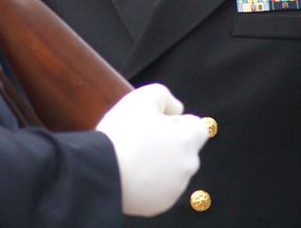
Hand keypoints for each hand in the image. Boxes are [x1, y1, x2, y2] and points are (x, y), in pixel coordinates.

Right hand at [96, 84, 209, 216]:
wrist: (101, 171)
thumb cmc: (123, 132)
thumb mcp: (142, 97)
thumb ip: (165, 96)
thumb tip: (177, 109)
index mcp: (187, 140)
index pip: (198, 127)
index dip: (178, 121)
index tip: (157, 123)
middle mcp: (187, 166)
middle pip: (185, 149)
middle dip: (169, 143)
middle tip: (141, 139)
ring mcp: (175, 188)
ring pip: (173, 170)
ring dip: (160, 162)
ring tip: (133, 157)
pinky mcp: (160, 204)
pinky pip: (160, 188)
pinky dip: (150, 182)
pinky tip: (131, 174)